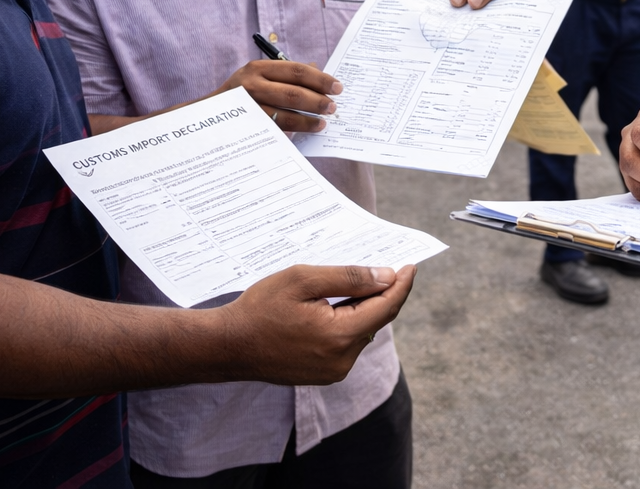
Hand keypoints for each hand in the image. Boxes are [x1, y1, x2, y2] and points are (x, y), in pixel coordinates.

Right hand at [217, 60, 342, 133]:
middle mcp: (252, 84)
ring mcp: (248, 106)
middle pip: (293, 92)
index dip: (320, 79)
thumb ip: (286, 75)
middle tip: (332, 107)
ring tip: (322, 123)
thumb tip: (319, 73)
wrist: (206, 113)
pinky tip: (304, 131)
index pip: (297, 71)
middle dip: (317, 101)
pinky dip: (292, 130)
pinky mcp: (246, 125)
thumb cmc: (240, 93)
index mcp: (259, 68)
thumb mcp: (259, 77)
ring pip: (284, 114)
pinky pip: (274, 129)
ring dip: (307, 120)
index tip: (337, 87)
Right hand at [221, 264, 415, 385]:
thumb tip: (386, 277)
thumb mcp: (303, 280)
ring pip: (362, 331)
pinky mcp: (324, 374)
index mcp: (340, 336)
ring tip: (353, 281)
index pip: (386, 307)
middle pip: (376, 319)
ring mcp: (333, 371)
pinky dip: (349, 322)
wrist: (228, 346)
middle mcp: (342, 360)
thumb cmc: (260, 308)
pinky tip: (336, 304)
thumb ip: (349, 278)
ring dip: (363, 307)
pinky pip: (347, 343)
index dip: (402, 284)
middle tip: (386, 265)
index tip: (411, 264)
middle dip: (382, 292)